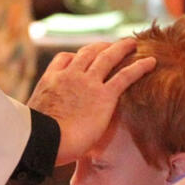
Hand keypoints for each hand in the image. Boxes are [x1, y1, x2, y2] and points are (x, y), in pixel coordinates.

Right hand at [27, 37, 155, 165]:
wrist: (44, 141)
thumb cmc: (36, 139)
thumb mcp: (33, 119)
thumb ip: (43, 115)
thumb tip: (44, 129)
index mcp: (51, 80)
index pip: (64, 59)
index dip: (76, 56)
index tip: (82, 56)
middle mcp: (70, 76)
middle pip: (88, 52)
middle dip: (101, 46)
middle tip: (111, 45)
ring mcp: (88, 83)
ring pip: (107, 57)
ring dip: (121, 48)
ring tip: (132, 43)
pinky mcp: (104, 96)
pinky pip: (125, 76)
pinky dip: (139, 67)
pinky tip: (151, 62)